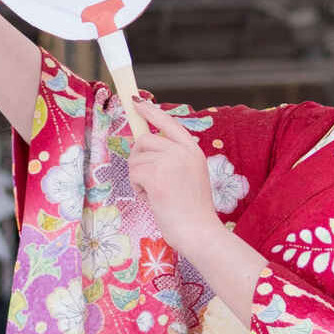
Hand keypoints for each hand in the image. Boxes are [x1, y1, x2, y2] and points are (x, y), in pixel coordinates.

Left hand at [127, 95, 220, 251]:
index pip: (169, 123)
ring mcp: (170, 162)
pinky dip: (137, 188)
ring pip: (136, 159)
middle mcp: (182, 152)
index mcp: (193, 150)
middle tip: (146, 180)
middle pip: (144, 140)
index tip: (136, 101)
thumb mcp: (190, 176)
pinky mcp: (156, 176)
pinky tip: (150, 199)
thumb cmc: (192, 212)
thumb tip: (144, 148)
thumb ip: (173, 160)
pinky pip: (133, 173)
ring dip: (138, 177)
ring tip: (153, 194)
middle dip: (138, 158)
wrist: (199, 232)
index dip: (150, 111)